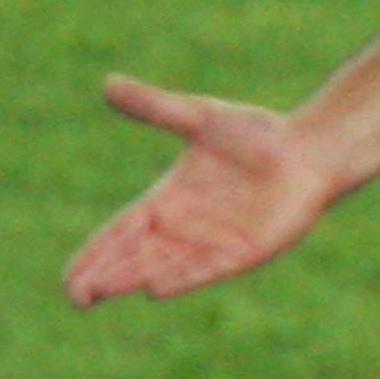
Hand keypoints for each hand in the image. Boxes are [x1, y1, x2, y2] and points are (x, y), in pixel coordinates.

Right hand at [62, 75, 337, 306]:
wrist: (310, 149)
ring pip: (163, 267)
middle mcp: (185, 227)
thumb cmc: (257, 133)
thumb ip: (155, 106)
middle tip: (75, 295)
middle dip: (105, 275)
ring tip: (101, 292)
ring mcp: (213, 242)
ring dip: (133, 278)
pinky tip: (156, 290)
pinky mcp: (244, 252)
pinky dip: (182, 278)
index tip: (69, 276)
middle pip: (135, 256)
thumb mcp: (199, 117)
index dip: (95, 253)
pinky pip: (206, 269)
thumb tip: (108, 83)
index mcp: (168, 199)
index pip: (122, 231)